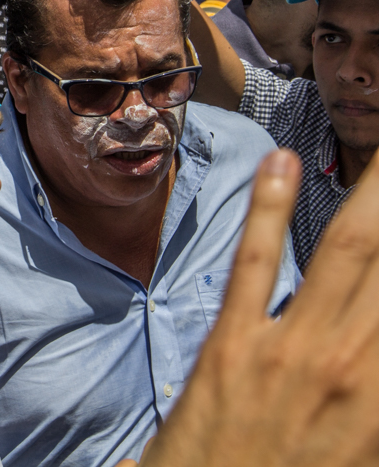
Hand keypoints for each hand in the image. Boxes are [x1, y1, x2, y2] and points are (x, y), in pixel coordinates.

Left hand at [140, 148, 378, 466]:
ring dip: (376, 189)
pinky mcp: (233, 345)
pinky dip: (268, 206)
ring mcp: (295, 350)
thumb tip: (372, 353)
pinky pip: (257, 262)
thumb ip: (373, 403)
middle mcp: (359, 364)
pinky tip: (281, 160)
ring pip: (350, 249)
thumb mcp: (363, 450)